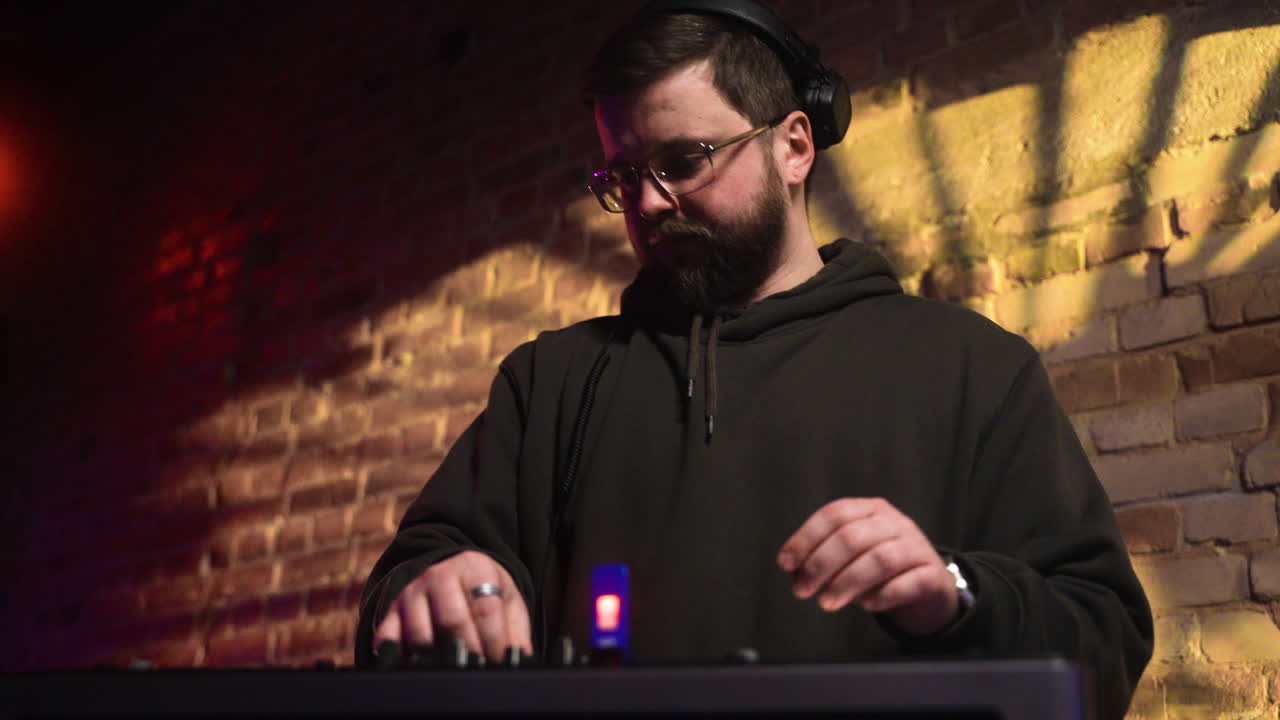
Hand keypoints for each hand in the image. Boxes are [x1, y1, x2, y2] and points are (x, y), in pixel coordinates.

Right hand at [373, 550, 531, 661]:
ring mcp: (411, 593)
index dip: (495, 640)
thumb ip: (515, 628)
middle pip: (453, 621)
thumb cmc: (482, 590)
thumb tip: (520, 657)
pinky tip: (416, 667)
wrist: (448, 572)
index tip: (501, 661)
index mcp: (473, 567)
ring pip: (421, 635)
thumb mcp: (506, 598)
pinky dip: (400, 657)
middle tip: (480, 671)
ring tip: (454, 671)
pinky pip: (389, 639)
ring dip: (438, 658)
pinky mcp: (390, 611)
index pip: (485, 608)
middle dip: (470, 651)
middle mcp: (438, 575)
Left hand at [777, 497, 959, 636]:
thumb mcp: (850, 558)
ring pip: (879, 559)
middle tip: (802, 590)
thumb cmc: (880, 570)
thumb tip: (794, 572)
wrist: (928, 588)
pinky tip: (868, 605)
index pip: (833, 515)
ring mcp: (916, 546)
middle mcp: (894, 522)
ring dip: (847, 583)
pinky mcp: (933, 574)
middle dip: (820, 565)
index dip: (805, 539)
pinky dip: (883, 596)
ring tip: (828, 602)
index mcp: (870, 510)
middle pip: (851, 537)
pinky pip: (907, 583)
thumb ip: (822, 560)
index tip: (786, 563)